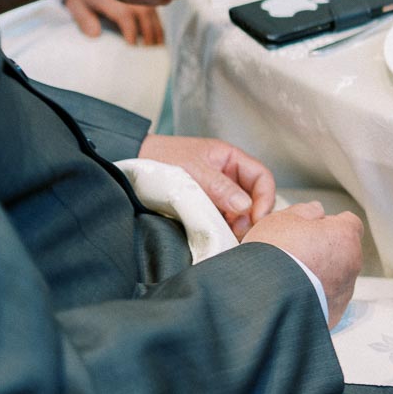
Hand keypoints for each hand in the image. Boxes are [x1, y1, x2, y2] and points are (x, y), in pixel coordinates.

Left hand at [63, 0, 164, 44]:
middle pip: (147, 22)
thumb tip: (94, 34)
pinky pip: (158, 12)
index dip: (131, 37)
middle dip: (149, 38)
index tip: (132, 47)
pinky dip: (159, 23)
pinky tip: (158, 33)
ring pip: (155, 18)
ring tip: (157, 46)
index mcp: (117, 3)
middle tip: (148, 51)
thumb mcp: (77, 4)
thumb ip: (84, 19)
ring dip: (158, 32)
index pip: (129, 23)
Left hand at [138, 135, 275, 238]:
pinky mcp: (203, 204)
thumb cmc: (159, 157)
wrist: (128, 160)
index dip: (264, 198)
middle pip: (253, 197)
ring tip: (229, 236)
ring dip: (237, 224)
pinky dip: (224, 226)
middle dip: (251, 215)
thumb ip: (220, 187)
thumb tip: (245, 207)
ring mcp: (216, 191)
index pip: (262, 178)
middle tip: (241, 232)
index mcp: (230, 158)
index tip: (256, 217)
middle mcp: (227, 174)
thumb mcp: (193, 170)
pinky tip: (218, 234)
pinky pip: (221, 216)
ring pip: (238, 210)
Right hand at [244, 202, 363, 327]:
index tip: (313, 227)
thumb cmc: (272, 258)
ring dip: (321, 276)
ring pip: (337, 278)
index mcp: (344, 236)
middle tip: (297, 253)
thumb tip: (315, 211)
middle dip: (325, 251)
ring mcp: (344, 292)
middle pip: (344, 251)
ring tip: (290, 278)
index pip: (349, 223)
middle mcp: (351, 264)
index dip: (329, 224)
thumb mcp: (281, 220)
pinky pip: (327, 302)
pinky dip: (314, 298)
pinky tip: (291, 296)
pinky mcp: (333, 316)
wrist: (262, 302)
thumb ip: (304, 211)